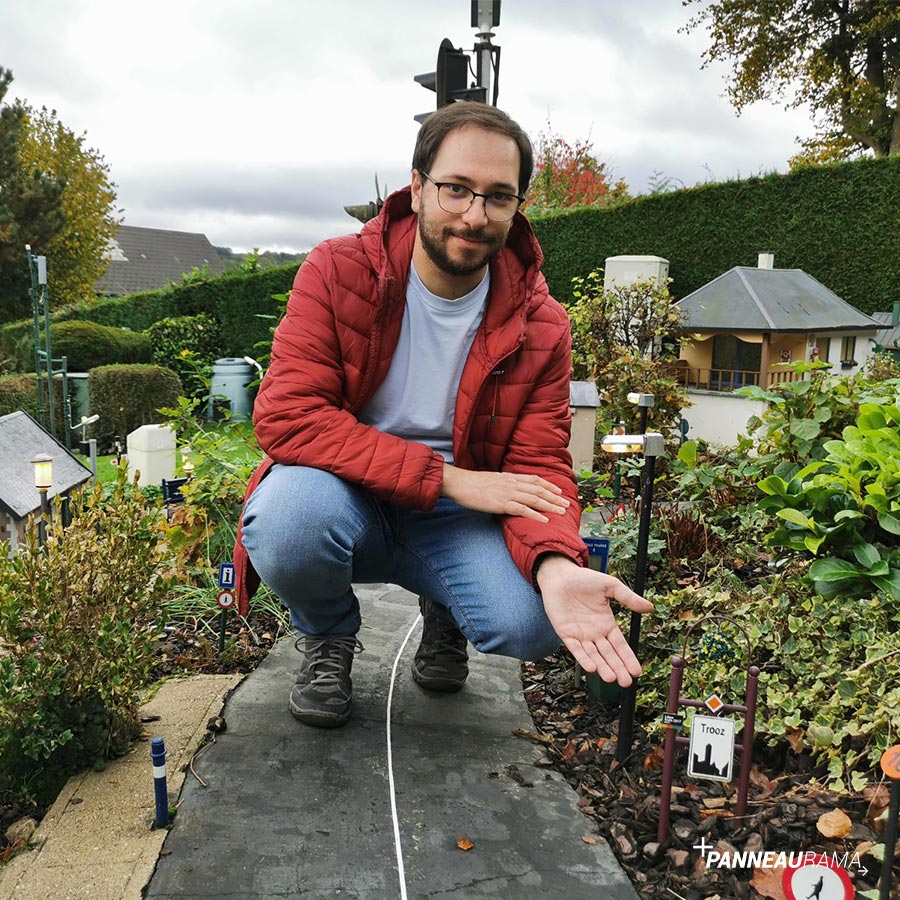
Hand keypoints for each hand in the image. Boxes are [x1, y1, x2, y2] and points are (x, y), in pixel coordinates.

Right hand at [440, 465, 569, 521]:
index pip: (535, 480)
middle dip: (555, 497)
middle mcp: (512, 484)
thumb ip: (504, 484)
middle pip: (539, 490)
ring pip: (534, 499)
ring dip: (550, 506)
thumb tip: (511, 490)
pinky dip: (535, 515)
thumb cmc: (472, 483)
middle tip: (567, 504)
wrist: (460, 483)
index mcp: (510, 477)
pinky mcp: (502, 504)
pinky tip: (544, 520)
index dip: (549, 485)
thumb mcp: (492, 480)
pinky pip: (522, 510)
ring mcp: (508, 493)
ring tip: (561, 512)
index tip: (559, 491)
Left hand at [536, 555, 653, 686]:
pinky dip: (583, 658)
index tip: (637, 671)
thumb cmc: (585, 579)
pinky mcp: (566, 633)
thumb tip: (650, 607)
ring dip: (602, 667)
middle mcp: (595, 633)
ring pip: (593, 655)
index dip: (628, 658)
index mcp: (607, 624)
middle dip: (618, 668)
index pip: (620, 645)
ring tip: (611, 678)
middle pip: (608, 655)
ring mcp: (580, 635)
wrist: (560, 575)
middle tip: (626, 682)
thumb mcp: (610, 586)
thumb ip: (628, 598)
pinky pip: (576, 649)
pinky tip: (592, 668)